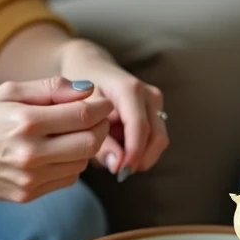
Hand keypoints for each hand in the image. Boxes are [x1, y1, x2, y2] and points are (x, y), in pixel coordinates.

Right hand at [0, 77, 111, 201]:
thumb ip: (50, 88)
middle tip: (97, 118)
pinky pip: (68, 179)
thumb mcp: (8, 92)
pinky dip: (71, 164)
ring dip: (86, 147)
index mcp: (26, 122)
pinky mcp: (28, 194)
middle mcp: (30, 153)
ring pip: (83, 163)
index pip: (84, 116)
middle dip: (101, 127)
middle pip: (91, 143)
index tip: (104, 102)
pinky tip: (57, 152)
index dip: (102, 108)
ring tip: (72, 133)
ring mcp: (30, 178)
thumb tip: (88, 89)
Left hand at [59, 41, 167, 179]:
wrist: (89, 67)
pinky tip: (119, 146)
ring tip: (114, 155)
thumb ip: (100, 142)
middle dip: (140, 158)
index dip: (134, 153)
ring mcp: (155, 102)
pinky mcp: (156, 110)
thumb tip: (119, 166)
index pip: (140, 126)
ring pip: (159, 139)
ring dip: (140, 154)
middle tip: (117, 171)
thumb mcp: (82, 114)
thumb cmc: (80, 91)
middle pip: (156, 136)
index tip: (121, 173)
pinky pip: (154, 137)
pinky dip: (140, 148)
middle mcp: (148, 94)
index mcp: (130, 89)